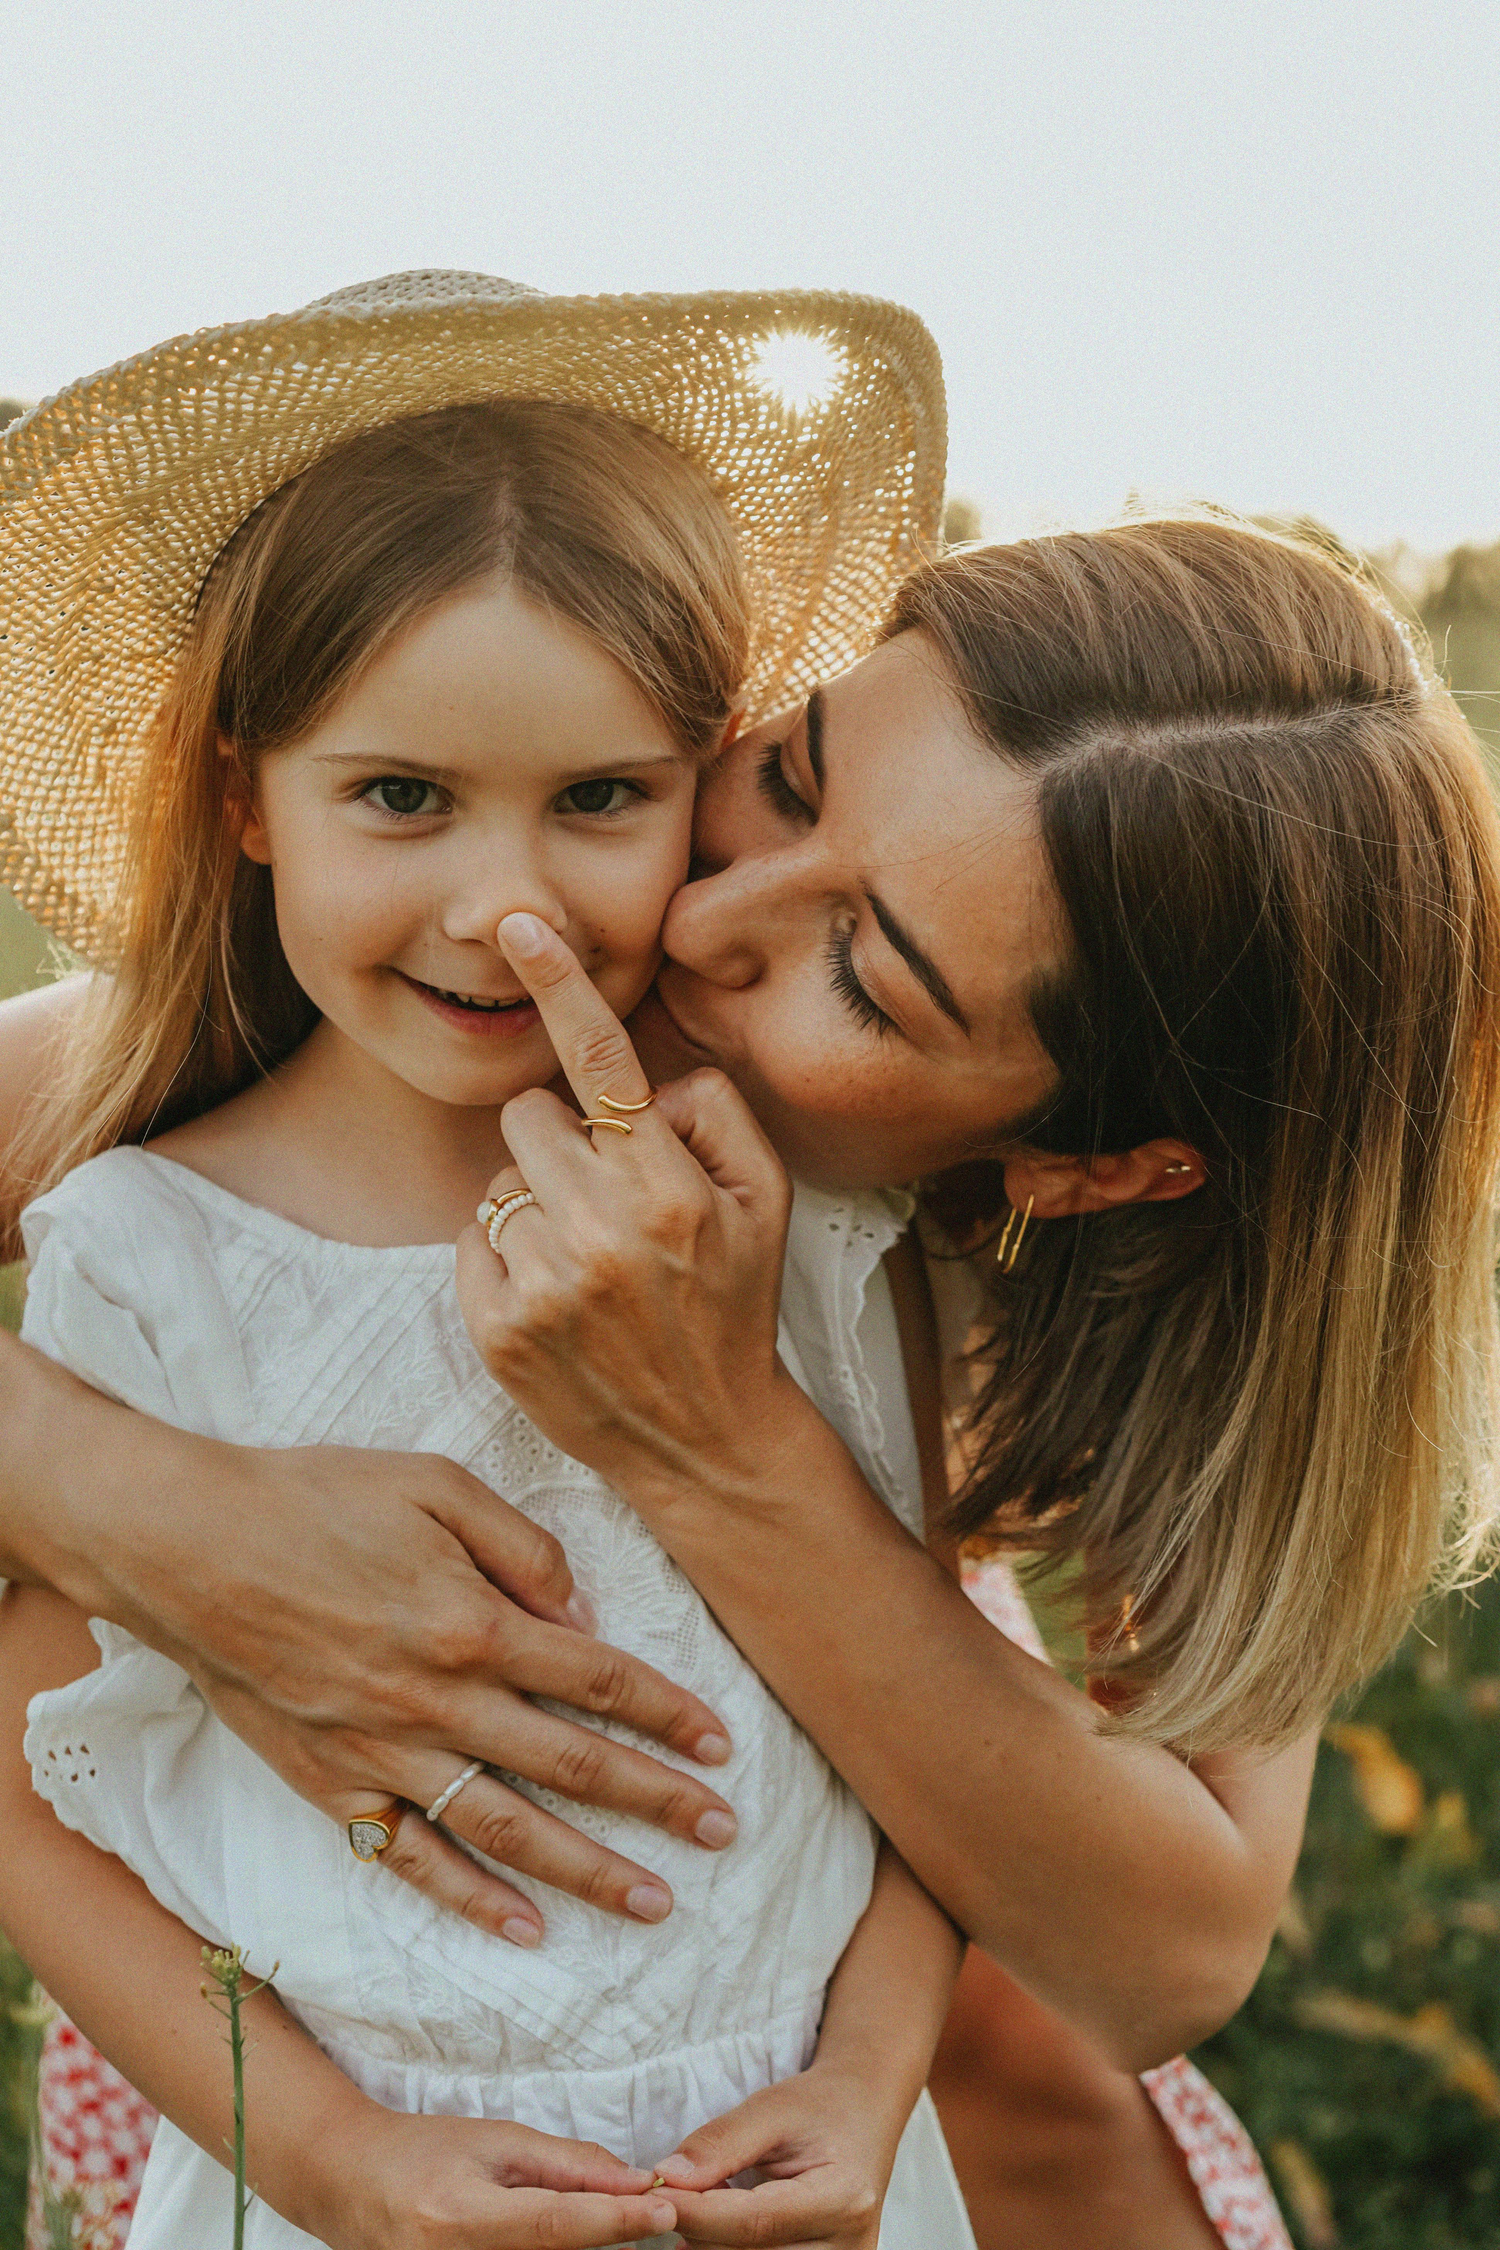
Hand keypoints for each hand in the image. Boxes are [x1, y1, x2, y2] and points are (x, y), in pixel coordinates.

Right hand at [14, 1347, 739, 1941]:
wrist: (188, 1546)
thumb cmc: (315, 1498)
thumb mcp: (433, 1486)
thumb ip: (522, 1547)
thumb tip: (583, 1615)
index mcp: (472, 1623)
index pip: (597, 1680)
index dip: (668, 1713)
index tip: (722, 1745)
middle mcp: (438, 1701)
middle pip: (571, 1763)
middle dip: (656, 1801)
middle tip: (724, 1834)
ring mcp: (384, 1752)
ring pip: (506, 1828)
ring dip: (588, 1869)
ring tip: (656, 1902)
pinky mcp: (332, 1783)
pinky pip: (412, 1857)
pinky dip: (470, 1899)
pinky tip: (527, 1927)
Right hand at [316, 2105, 679, 2249]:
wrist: (349, 2182)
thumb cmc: (424, 2150)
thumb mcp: (497, 2140)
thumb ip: (567, 2165)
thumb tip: (636, 2181)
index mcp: (461, 2216)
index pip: (554, 2225)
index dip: (614, 2221)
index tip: (665, 2209)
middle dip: (606, 2240)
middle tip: (649, 2217)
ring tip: (594, 2220)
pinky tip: (564, 2238)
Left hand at [455, 913, 812, 1506]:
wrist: (708, 1440)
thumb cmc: (736, 1306)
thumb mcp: (769, 1203)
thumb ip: (720, 1114)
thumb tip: (653, 1085)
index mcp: (671, 1187)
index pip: (602, 1064)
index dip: (560, 983)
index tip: (520, 927)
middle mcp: (603, 1230)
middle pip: (530, 1114)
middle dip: (563, 1141)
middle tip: (604, 1199)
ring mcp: (545, 1284)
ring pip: (500, 1178)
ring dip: (536, 1202)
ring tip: (584, 1257)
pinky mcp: (499, 1329)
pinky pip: (471, 1237)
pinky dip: (505, 1255)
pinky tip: (553, 1294)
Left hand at [652, 2066, 899, 2248]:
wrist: (865, 2115)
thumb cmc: (820, 2107)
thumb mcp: (771, 2107)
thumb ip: (720, 2142)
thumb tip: (666, 2178)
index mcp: (843, 2198)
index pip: (755, 2222)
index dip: (697, 2213)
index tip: (653, 2194)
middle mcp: (848, 2247)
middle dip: (697, 2231)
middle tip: (660, 2201)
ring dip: (710, 2245)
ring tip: (689, 2211)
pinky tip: (708, 2231)